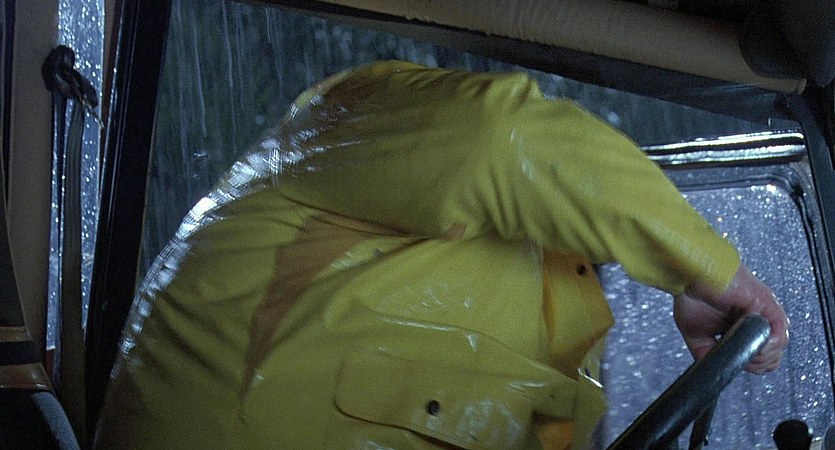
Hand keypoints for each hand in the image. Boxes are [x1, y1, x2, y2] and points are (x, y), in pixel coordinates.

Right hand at [673, 263, 788, 373]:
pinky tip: (752, 345)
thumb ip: (708, 353)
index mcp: (742, 325)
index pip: (760, 355)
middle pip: (772, 355)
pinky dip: (767, 346)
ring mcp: (763, 312)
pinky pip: (779, 334)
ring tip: (743, 353)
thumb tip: (717, 369)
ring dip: (761, 357)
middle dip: (756, 364)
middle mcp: (756, 318)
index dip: (750, 365)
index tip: (735, 363)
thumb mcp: (697, 335)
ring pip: (777, 347)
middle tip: (739, 359)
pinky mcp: (767, 304)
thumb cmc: (692, 294)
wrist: (689, 275)